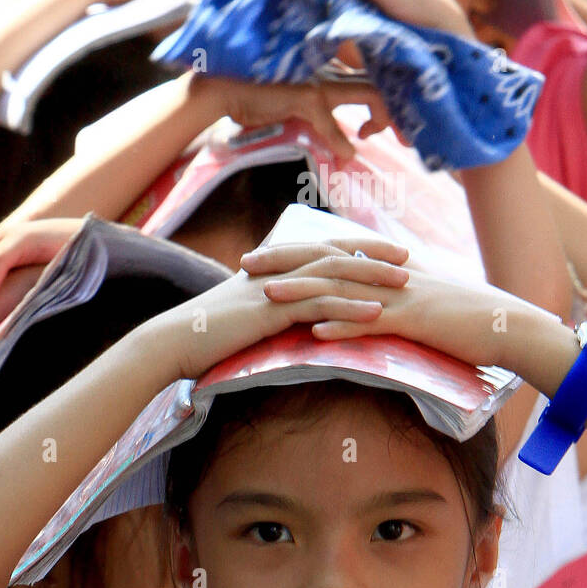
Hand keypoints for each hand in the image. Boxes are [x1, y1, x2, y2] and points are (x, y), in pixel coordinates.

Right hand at [161, 237, 410, 381]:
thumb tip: (297, 312)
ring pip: (332, 276)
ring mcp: (276, 288)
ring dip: (371, 278)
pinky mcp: (272, 311)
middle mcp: (279, 270)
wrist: (176, 340)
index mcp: (275, 267)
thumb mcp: (247, 313)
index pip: (323, 249)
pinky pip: (318, 305)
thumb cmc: (208, 333)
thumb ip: (274, 306)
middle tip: (410, 257)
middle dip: (374, 255)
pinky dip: (349, 308)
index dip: (357, 247)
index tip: (388, 249)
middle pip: (335, 254)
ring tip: (404, 282)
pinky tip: (375, 313)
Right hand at [222, 77, 398, 161]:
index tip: (400, 124)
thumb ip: (328, 124)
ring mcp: (320, 79)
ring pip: (370, 92)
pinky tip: (347, 154)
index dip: (393, 98)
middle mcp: (331, 68)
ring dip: (385, 119)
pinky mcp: (305, 95)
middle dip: (402, 110)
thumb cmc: (261, 97)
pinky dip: (342, 141)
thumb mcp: (302, 109)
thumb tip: (349, 154)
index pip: (376, 75)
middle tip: (410, 138)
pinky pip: (332, 120)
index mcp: (333, 68)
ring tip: (395, 141)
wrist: (225, 89)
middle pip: (383, 81)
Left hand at [255, 252, 532, 365]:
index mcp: (391, 269)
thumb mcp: (424, 303)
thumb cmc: (468, 320)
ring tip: (265, 296)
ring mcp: (404, 296)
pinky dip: (342, 328)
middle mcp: (392, 275)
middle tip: (245, 265)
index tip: (263, 255)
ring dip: (302, 293)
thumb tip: (366, 304)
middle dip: (285, 263)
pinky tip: (313, 334)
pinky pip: (373, 323)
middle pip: (329, 264)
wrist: (509, 327)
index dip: (297, 253)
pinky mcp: (417, 322)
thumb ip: (394, 299)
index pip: (335, 254)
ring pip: (344, 290)